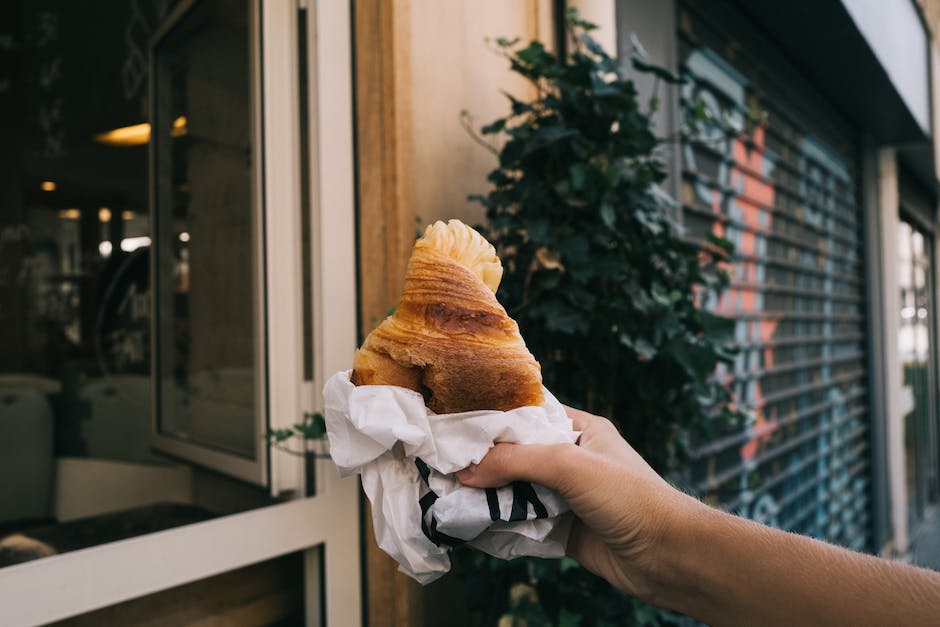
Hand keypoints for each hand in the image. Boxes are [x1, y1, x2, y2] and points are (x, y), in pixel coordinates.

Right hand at [456, 405, 701, 603]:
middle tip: (442, 468)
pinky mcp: (563, 531)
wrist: (670, 557)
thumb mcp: (571, 466)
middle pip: (515, 456)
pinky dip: (499, 527)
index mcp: (580, 429)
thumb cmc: (631, 497)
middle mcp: (572, 459)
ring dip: (487, 498)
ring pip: (516, 492)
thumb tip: (466, 471)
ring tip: (447, 498)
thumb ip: (517, 461)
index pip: (527, 415)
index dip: (491, 420)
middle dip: (481, 464)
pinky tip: (471, 527)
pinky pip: (523, 525)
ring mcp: (567, 497)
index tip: (453, 426)